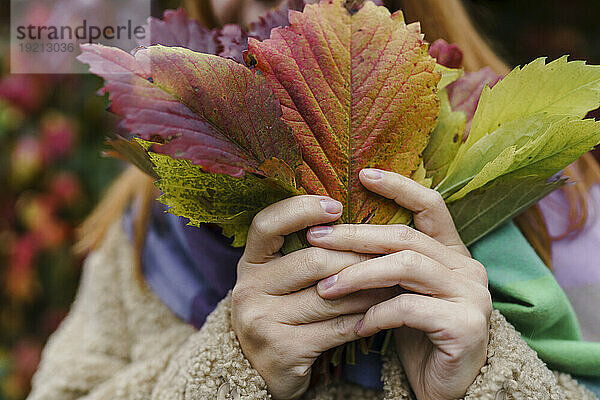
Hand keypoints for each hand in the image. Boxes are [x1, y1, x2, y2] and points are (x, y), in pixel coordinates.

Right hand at [231, 195, 396, 398]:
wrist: (259, 372)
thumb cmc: (280, 313)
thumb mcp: (278, 279)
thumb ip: (300, 251)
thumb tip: (351, 219)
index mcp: (249, 263)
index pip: (266, 224)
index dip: (300, 209)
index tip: (335, 205)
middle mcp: (249, 288)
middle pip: (312, 261)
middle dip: (356, 257)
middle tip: (388, 254)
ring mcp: (263, 321)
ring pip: (331, 295)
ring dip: (368, 288)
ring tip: (394, 280)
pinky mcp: (284, 350)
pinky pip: (337, 327)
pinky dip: (365, 318)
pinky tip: (382, 312)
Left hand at [308, 169, 491, 399]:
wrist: (446, 387)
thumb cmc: (417, 333)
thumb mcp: (401, 290)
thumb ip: (386, 262)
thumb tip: (337, 232)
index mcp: (452, 252)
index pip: (431, 205)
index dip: (399, 185)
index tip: (362, 174)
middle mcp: (467, 267)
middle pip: (405, 237)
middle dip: (355, 235)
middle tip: (315, 238)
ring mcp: (470, 295)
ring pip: (405, 266)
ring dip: (358, 275)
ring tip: (325, 287)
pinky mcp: (464, 326)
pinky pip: (409, 308)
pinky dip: (376, 314)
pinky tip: (357, 325)